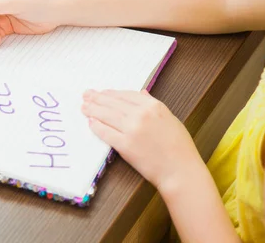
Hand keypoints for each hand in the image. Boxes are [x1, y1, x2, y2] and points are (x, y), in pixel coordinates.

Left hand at [81, 89, 202, 190]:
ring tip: (84, 107)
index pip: (126, 95)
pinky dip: (97, 127)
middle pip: (113, 103)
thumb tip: (141, 93)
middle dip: (97, 98)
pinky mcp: (125, 145)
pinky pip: (106, 133)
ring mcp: (132, 129)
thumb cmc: (179, 148)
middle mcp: (142, 115)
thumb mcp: (170, 119)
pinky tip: (91, 123)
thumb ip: (153, 105)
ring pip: (106, 115)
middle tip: (86, 95)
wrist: (181, 172)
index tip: (102, 92)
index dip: (111, 93)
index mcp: (154, 106)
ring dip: (92, 110)